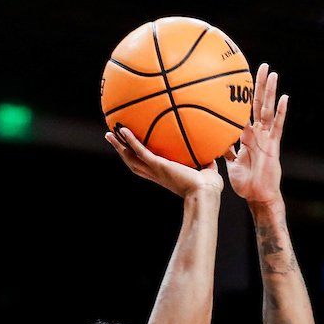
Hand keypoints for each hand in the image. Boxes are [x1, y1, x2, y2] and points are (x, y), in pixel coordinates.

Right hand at [106, 126, 222, 197]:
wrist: (206, 194)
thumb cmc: (209, 189)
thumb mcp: (208, 173)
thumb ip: (207, 164)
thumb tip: (213, 155)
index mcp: (166, 177)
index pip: (148, 168)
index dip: (139, 159)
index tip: (133, 152)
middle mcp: (158, 175)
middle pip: (134, 163)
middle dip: (122, 152)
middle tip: (113, 140)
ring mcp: (156, 170)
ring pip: (132, 158)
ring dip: (120, 147)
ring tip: (110, 135)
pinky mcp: (158, 165)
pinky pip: (141, 151)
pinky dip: (131, 141)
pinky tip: (123, 130)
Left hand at [225, 63, 286, 204]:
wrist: (258, 196)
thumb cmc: (245, 183)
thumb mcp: (230, 163)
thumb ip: (224, 149)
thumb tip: (210, 139)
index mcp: (247, 136)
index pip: (245, 112)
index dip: (244, 97)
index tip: (241, 80)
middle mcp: (258, 133)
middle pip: (258, 104)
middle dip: (260, 86)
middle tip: (261, 66)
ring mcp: (267, 138)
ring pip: (268, 110)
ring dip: (270, 91)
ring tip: (272, 73)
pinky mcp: (274, 146)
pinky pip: (278, 126)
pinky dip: (281, 112)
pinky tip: (285, 98)